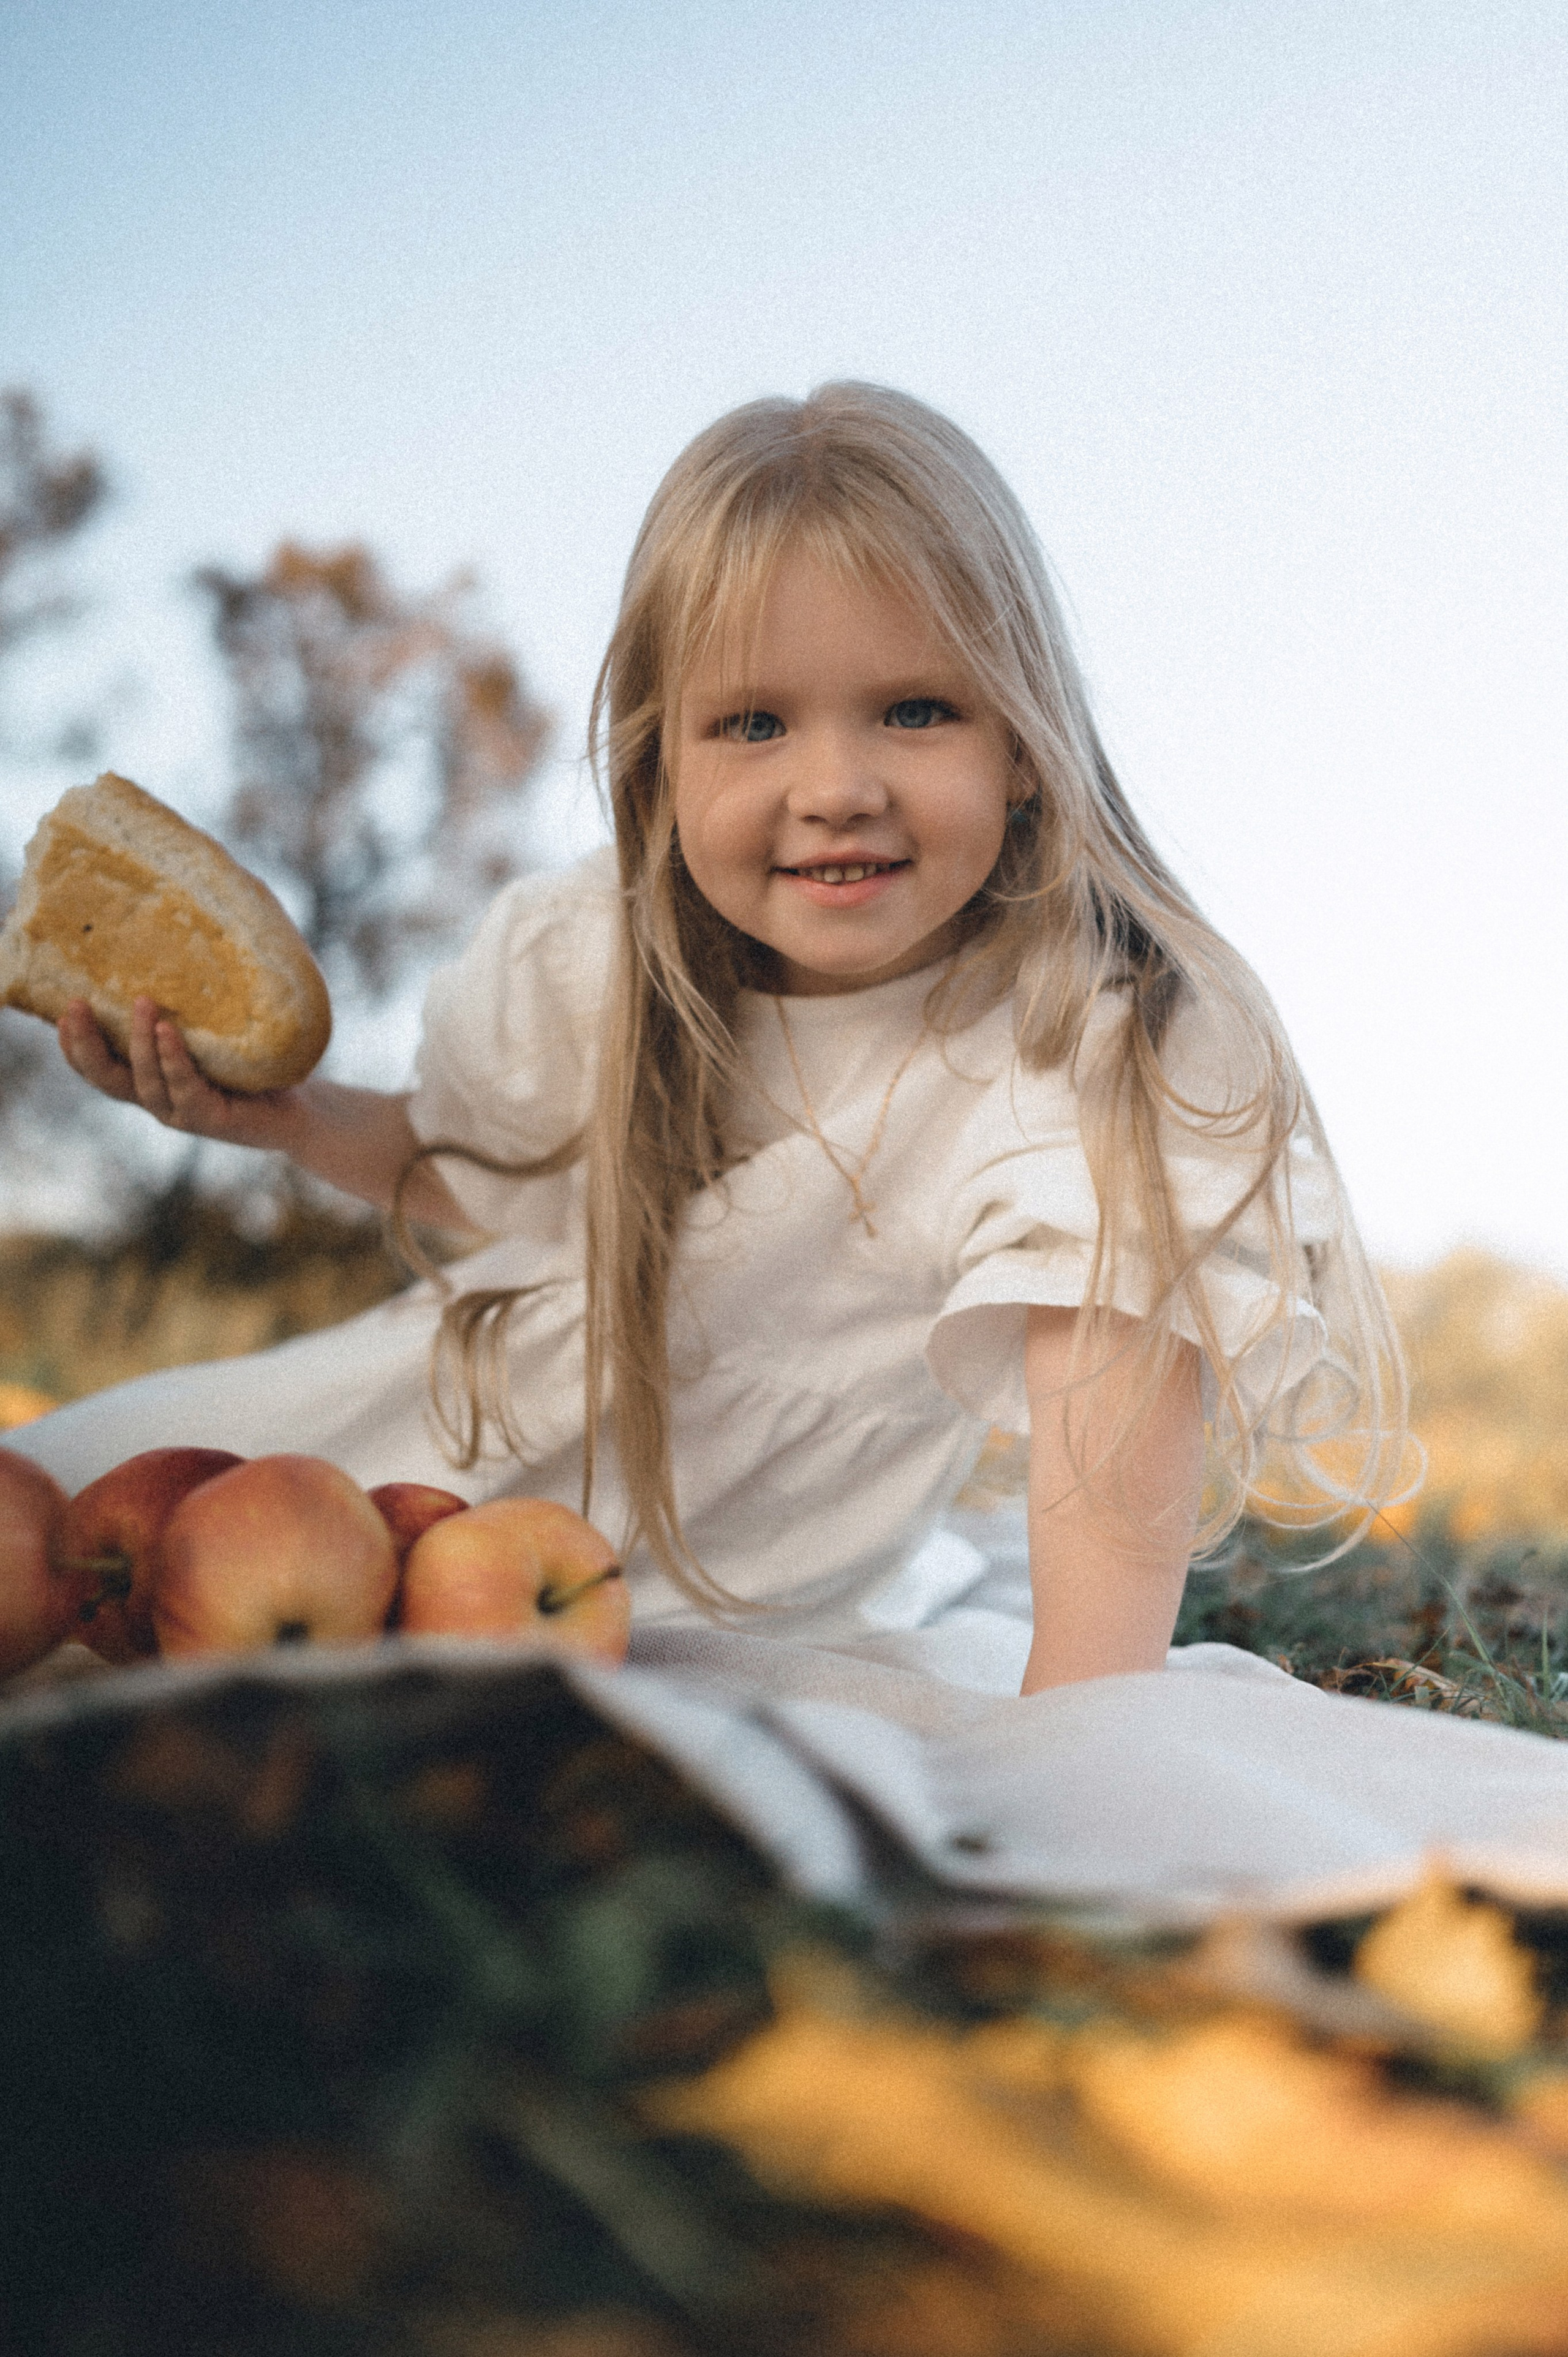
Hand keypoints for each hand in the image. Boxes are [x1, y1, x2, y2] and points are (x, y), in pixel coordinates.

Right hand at [57, 997, 300, 1151]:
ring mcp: (182, 1112)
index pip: (99, 1068)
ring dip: (138, 1041)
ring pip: (143, 1082)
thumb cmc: (254, 1064)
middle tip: (75, 1004)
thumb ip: (192, 1003)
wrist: (299, 1108)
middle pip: (107, 1078)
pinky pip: (184, 1088)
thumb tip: (186, 933)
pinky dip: (173, 1059)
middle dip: (85, 1043)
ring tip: (142, 1003)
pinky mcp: (210, 1119)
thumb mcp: (216, 1030)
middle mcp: (158, 1098)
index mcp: (149, 1079)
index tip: (59, 1012)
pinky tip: (169, 1032)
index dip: (74, 1047)